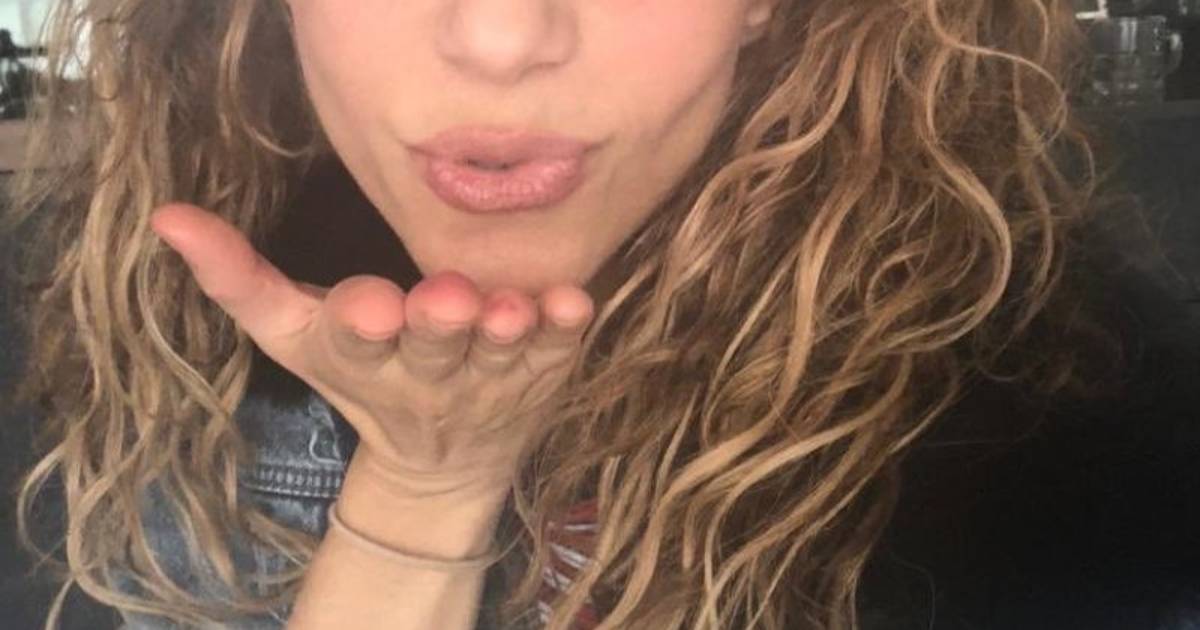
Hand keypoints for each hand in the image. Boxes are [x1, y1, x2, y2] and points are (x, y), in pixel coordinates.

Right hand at [150, 203, 594, 499]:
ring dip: (506, 332)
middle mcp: (426, 373)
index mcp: (360, 358)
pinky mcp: (542, 373)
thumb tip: (167, 215)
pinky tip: (574, 303)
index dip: (358, 323)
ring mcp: (489, 378)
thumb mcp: (296, 335)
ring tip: (509, 309)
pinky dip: (566, 330)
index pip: (348, 341)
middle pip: (430, 347)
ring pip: (500, 354)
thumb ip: (237, 278)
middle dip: (436, 325)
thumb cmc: (366, 378)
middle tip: (448, 300)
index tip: (367, 307)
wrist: (446, 463)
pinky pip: (559, 352)